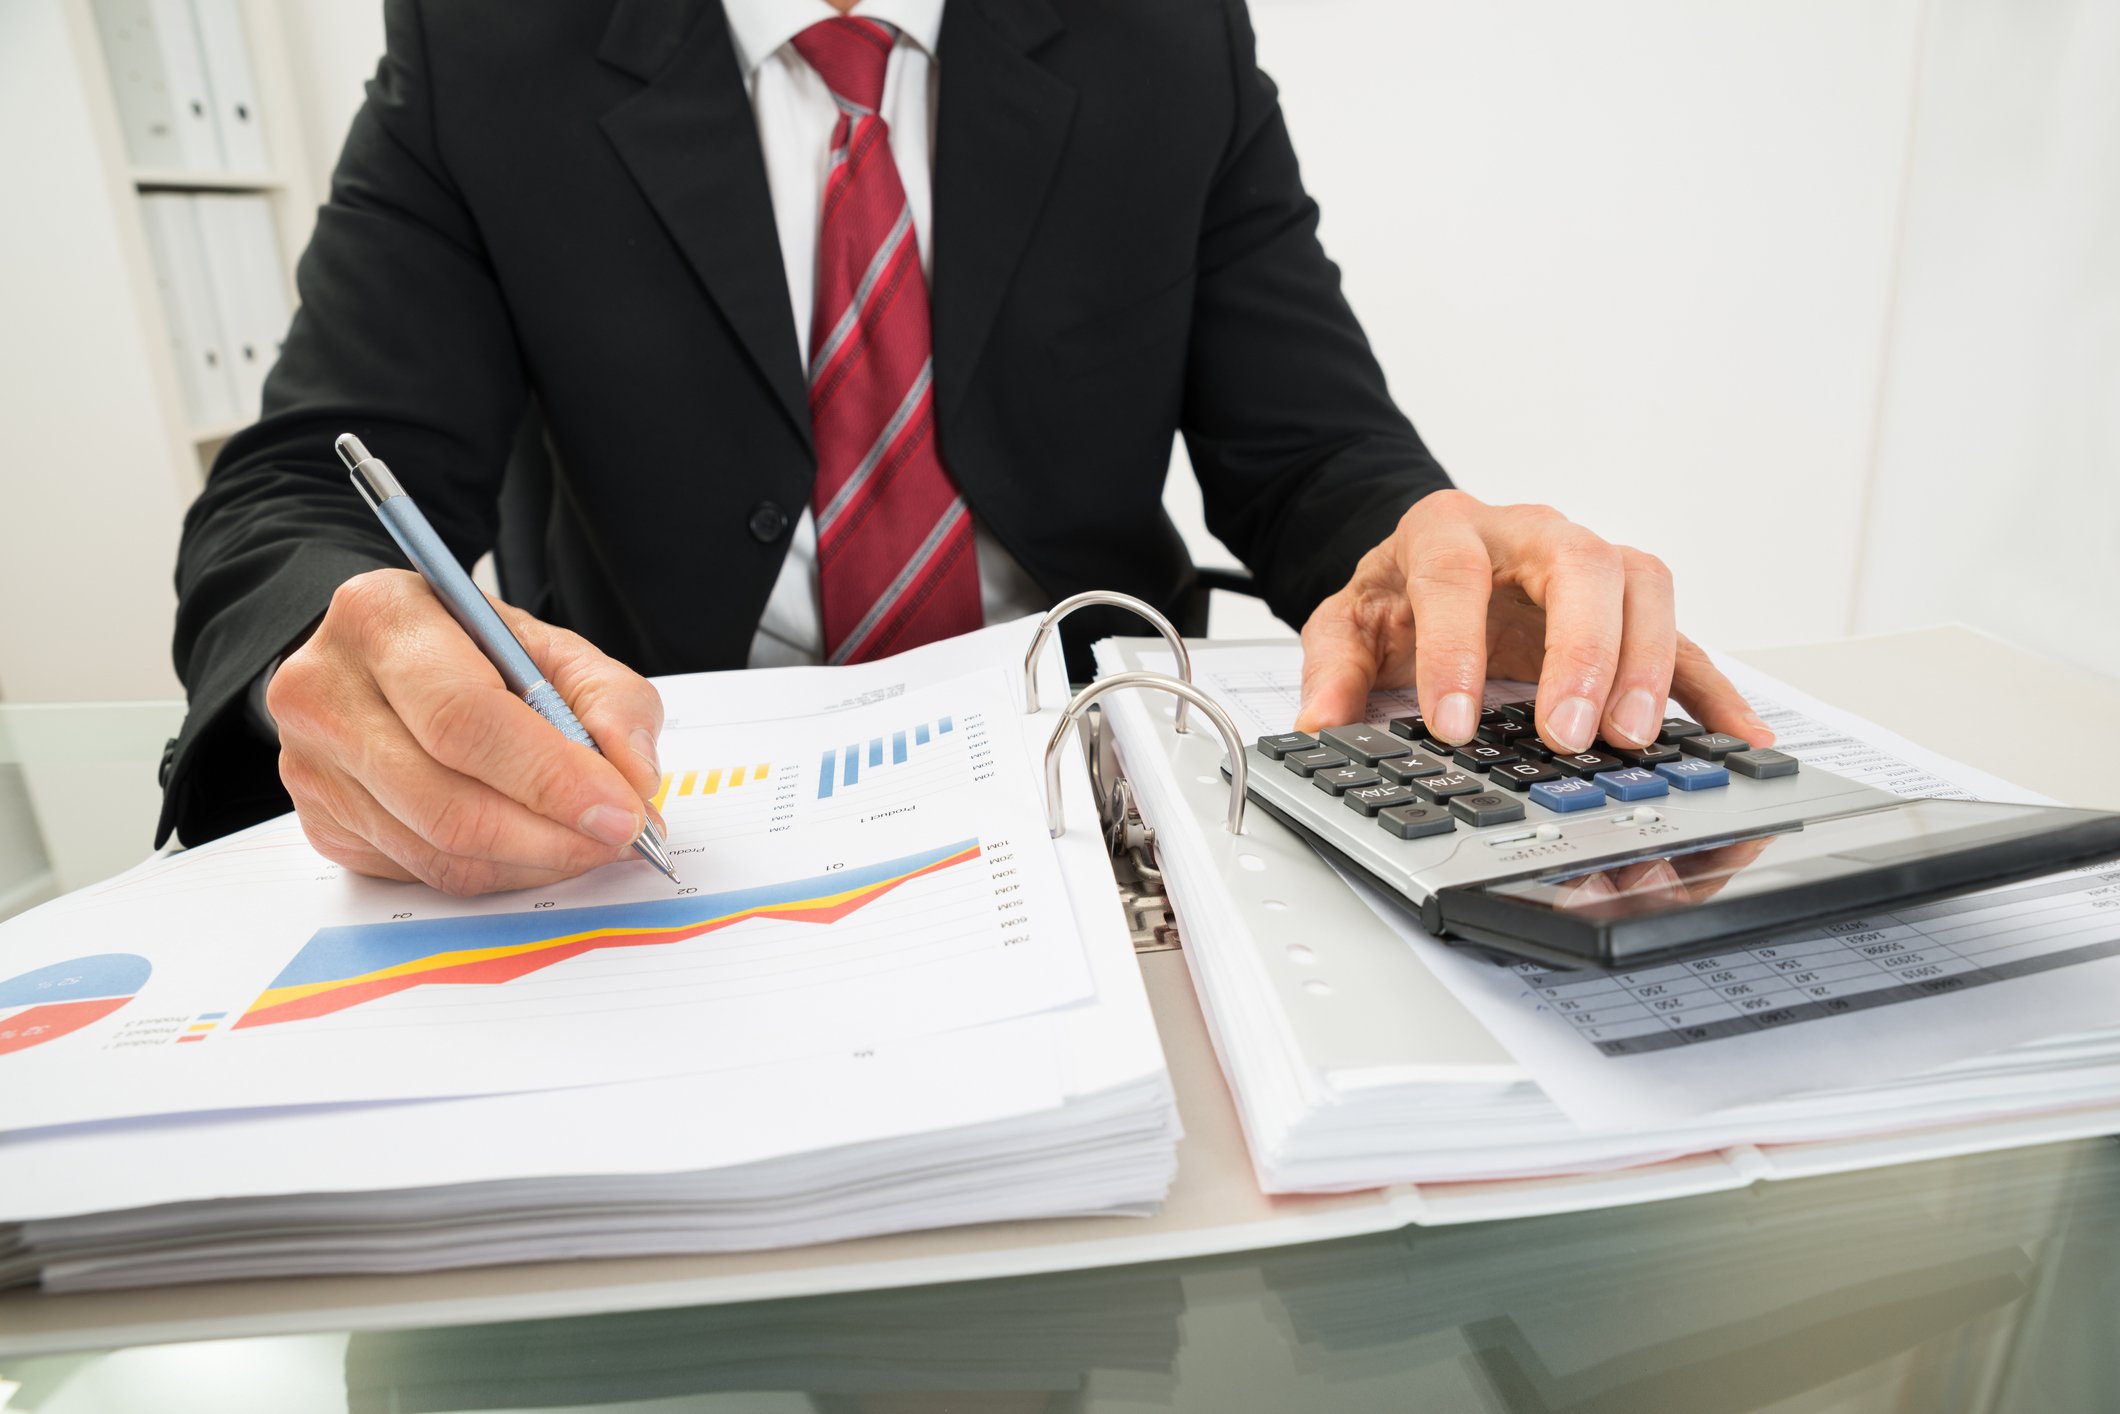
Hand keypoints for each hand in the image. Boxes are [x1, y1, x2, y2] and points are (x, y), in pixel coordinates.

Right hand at [267, 569, 665, 895]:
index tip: (620, 810)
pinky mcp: (319, 823)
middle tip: (617, 838)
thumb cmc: (467, 649)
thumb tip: (635, 777)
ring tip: (588, 843)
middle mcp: (325, 690)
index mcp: (380, 617)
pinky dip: (495, 872)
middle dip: (552, 834)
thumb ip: (610, 699)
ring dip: (532, 862)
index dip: (550, 776)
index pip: (464, 717)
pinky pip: (420, 871)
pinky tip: (533, 847)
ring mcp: (309, 764)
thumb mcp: (548, 645)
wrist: (380, 660)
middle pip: (447, 801)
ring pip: (436, 850)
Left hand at [1294, 491, 1773, 753]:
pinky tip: (1738, 735)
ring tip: (1632, 740)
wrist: (1432, 554)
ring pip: (1641, 585)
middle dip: (1580, 651)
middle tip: (1567, 734)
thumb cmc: (1400, 587)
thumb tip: (1319, 724)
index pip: (1453, 578)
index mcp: (1448, 531)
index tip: (1453, 725)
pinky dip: (1714, 688)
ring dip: (1646, 664)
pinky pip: (1686, 638)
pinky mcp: (1629, 608)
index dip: (1453, 652)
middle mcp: (1529, 534)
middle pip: (1578, 564)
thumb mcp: (1346, 620)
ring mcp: (1590, 564)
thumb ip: (1331, 668)